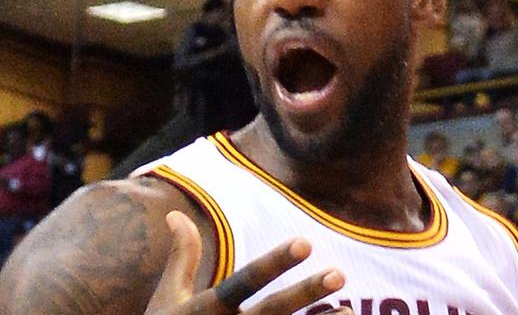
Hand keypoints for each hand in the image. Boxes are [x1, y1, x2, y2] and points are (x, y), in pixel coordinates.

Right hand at [145, 211, 349, 314]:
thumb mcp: (168, 298)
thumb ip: (182, 257)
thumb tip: (176, 213)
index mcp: (206, 310)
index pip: (245, 282)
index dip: (275, 263)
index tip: (306, 243)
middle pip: (273, 313)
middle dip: (306, 293)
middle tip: (340, 274)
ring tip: (350, 310)